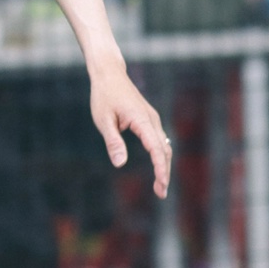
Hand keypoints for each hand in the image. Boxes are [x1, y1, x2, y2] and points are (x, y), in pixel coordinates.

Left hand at [88, 56, 171, 196]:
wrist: (110, 74)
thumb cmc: (104, 96)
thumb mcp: (104, 120)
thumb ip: (113, 142)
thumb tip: (120, 164)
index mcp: (142, 120)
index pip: (156, 149)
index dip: (160, 169)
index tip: (162, 185)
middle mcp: (151, 120)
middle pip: (164, 150)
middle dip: (164, 172)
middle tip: (161, 194)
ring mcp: (152, 119)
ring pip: (164, 146)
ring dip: (164, 165)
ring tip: (159, 186)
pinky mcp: (149, 119)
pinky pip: (159, 140)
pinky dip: (160, 155)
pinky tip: (158, 167)